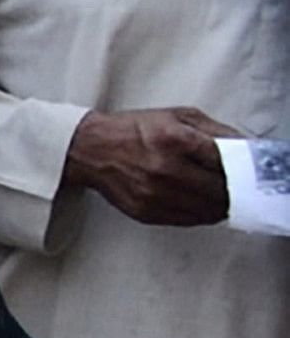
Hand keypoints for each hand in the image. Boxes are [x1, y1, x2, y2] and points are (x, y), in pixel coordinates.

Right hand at [61, 107, 238, 226]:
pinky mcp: (146, 212)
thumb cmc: (134, 130)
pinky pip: (187, 221)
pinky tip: (202, 205)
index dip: (241, 167)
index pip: (225, 161)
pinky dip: (201, 215)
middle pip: (219, 190)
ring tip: (221, 197)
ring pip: (207, 210)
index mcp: (176, 140)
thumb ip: (214, 130)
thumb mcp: (178, 116)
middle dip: (233, 189)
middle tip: (236, 186)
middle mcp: (166, 169)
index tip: (246, 170)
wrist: (90, 150)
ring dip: (221, 206)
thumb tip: (245, 146)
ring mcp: (155, 194)